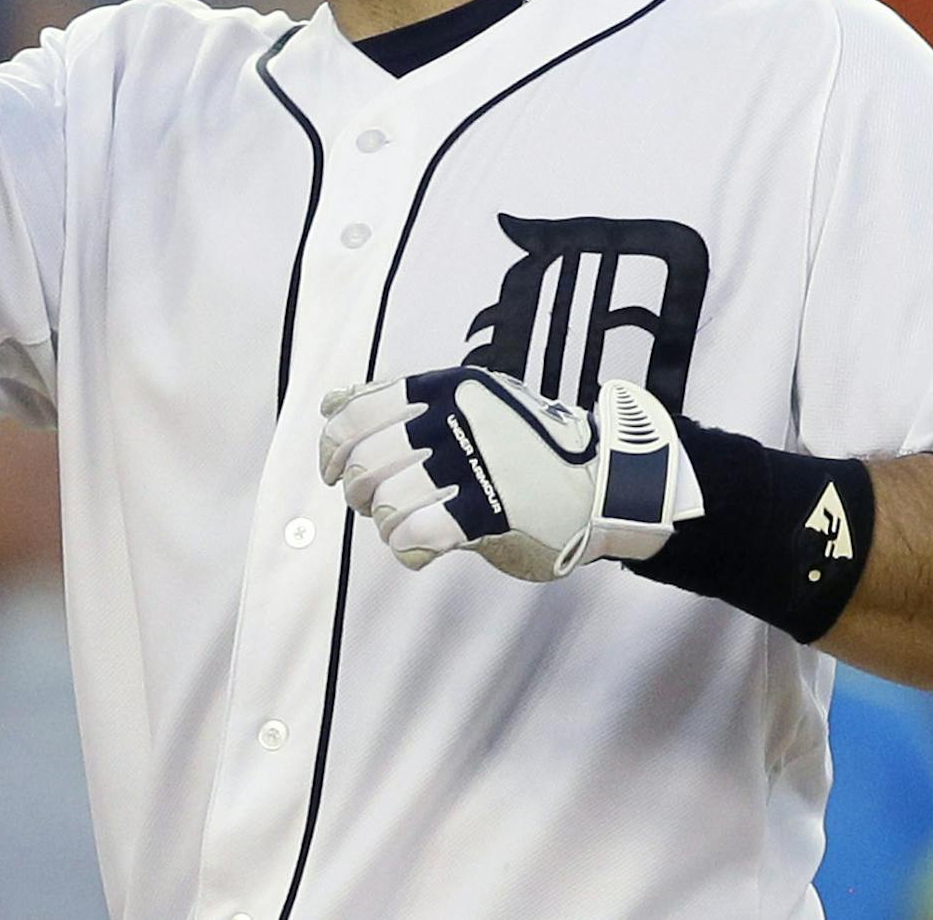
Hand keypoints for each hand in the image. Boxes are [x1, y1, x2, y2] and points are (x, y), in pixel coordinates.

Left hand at [319, 367, 696, 583]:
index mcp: (447, 387)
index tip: (331, 470)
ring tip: (404, 525)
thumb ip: (401, 403)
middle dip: (358, 491)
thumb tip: (332, 403)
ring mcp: (474, 464)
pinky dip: (407, 544)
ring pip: (387, 501)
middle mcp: (456, 419)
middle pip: (365, 461)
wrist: (600, 483)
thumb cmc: (529, 446)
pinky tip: (419, 544)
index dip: (332, 447)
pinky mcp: (490, 511)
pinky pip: (418, 533)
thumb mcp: (467, 402)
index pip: (357, 413)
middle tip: (373, 503)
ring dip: (385, 522)